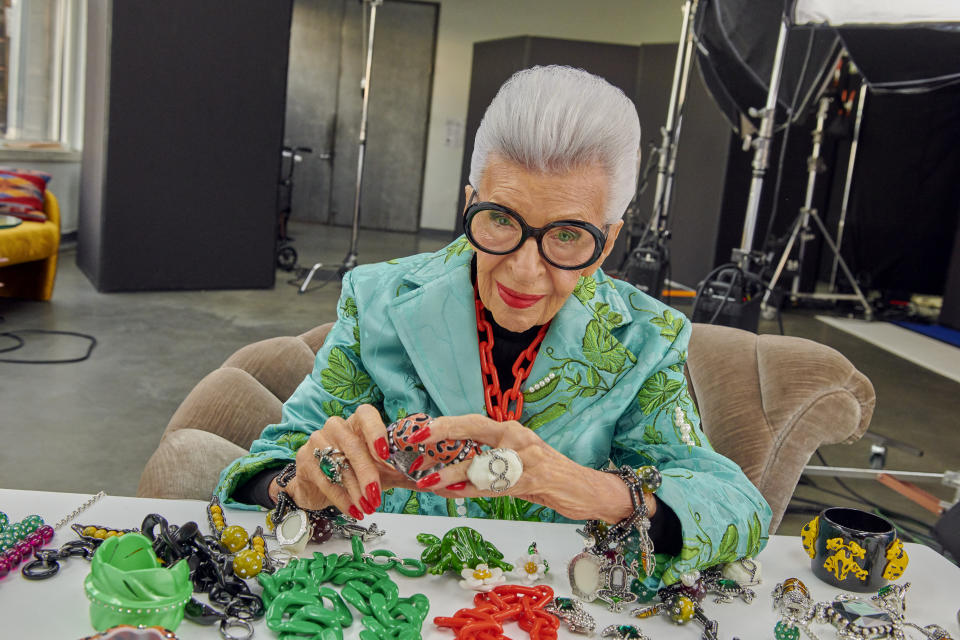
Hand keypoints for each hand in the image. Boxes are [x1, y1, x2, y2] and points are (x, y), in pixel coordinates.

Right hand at [278, 404, 415, 518]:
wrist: (317, 484)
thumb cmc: (355, 472)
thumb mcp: (381, 471)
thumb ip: (405, 474)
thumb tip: (434, 482)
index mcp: (357, 422)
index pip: (366, 414)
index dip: (376, 431)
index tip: (386, 454)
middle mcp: (336, 427)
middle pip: (353, 446)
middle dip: (367, 474)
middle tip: (377, 496)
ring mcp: (317, 441)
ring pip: (338, 465)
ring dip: (355, 490)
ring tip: (369, 507)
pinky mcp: (305, 460)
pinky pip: (324, 480)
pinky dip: (341, 498)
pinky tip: (354, 510)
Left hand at [410, 414, 653, 522]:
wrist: (584, 489)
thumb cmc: (545, 476)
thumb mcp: (515, 463)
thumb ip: (486, 462)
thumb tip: (449, 468)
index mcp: (509, 430)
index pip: (471, 421)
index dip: (444, 424)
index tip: (417, 429)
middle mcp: (516, 436)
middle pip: (473, 427)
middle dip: (442, 433)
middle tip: (414, 440)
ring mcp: (527, 457)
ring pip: (482, 462)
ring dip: (452, 473)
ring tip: (428, 481)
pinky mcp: (534, 479)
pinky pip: (498, 485)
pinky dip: (474, 490)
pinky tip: (455, 493)